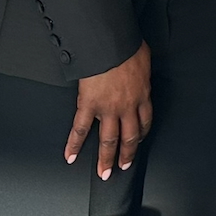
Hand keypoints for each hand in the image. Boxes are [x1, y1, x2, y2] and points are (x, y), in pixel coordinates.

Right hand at [68, 43, 152, 178]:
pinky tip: (70, 156)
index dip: (142, 134)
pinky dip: (74, 144)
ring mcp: (108, 109)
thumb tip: (139, 64)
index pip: (145, 121)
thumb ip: (141, 68)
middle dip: (126, 155)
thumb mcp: (143, 57)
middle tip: (123, 166)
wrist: (110, 43)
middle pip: (129, 137)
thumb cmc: (126, 45)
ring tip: (104, 173)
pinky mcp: (89, 105)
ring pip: (109, 140)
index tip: (138, 141)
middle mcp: (127, 107)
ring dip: (106, 158)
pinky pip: (80, 129)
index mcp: (142, 95)